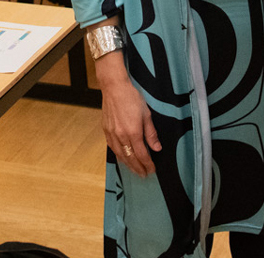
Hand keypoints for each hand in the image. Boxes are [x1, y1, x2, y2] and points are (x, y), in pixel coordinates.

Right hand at [95, 54, 160, 175]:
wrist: (114, 87)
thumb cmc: (131, 98)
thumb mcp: (146, 114)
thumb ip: (151, 133)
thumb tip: (157, 148)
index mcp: (133, 132)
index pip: (142, 154)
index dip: (147, 164)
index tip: (152, 170)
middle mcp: (121, 136)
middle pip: (130, 158)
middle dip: (138, 168)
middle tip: (144, 175)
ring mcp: (112, 134)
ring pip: (121, 155)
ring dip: (128, 165)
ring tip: (135, 170)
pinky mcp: (106, 130)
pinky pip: (113, 148)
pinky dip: (119, 156)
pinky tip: (123, 158)